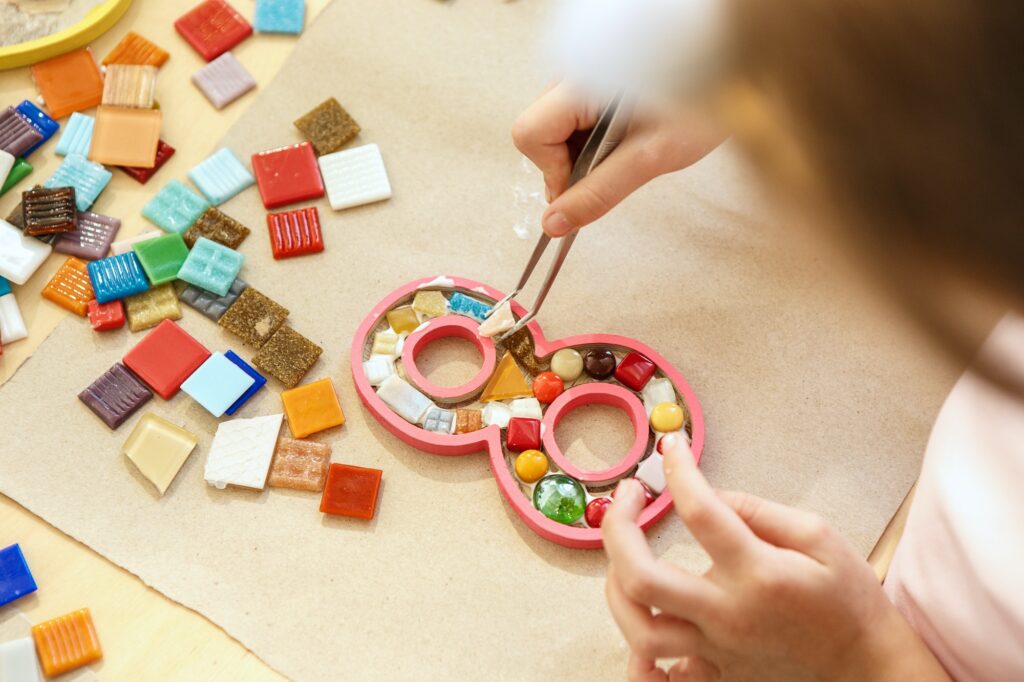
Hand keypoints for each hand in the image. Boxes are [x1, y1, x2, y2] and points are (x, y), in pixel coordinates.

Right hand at [512, 81, 722, 235]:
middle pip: (538, 130)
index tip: (585, 184)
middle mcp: (574, 67)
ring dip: (582, 147)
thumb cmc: (703, 103)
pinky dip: (590, 132)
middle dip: (569, 159)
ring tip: (627, 141)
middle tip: (613, 162)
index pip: (530, 134)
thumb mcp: (653, 156)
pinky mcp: (590, 73)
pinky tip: (623, 129)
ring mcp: (580, 68)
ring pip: (553, 123)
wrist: (731, 68)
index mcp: (584, 82)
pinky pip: (570, 112)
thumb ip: (600, 191)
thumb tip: (556, 222)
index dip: (553, 171)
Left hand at [602, 433, 950, 681]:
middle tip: (626, 496)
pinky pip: (660, 678)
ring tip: (622, 554)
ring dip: (615, 586)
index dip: (678, 470)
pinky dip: (638, 656)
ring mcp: (717, 651)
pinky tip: (636, 626)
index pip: (700, 511)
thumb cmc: (847, 599)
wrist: (867, 666)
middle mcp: (729, 615)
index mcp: (758, 573)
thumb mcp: (818, 536)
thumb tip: (708, 493)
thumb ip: (757, 510)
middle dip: (617, 528)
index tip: (670, 448)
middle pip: (641, 577)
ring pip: (638, 629)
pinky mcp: (716, 675)